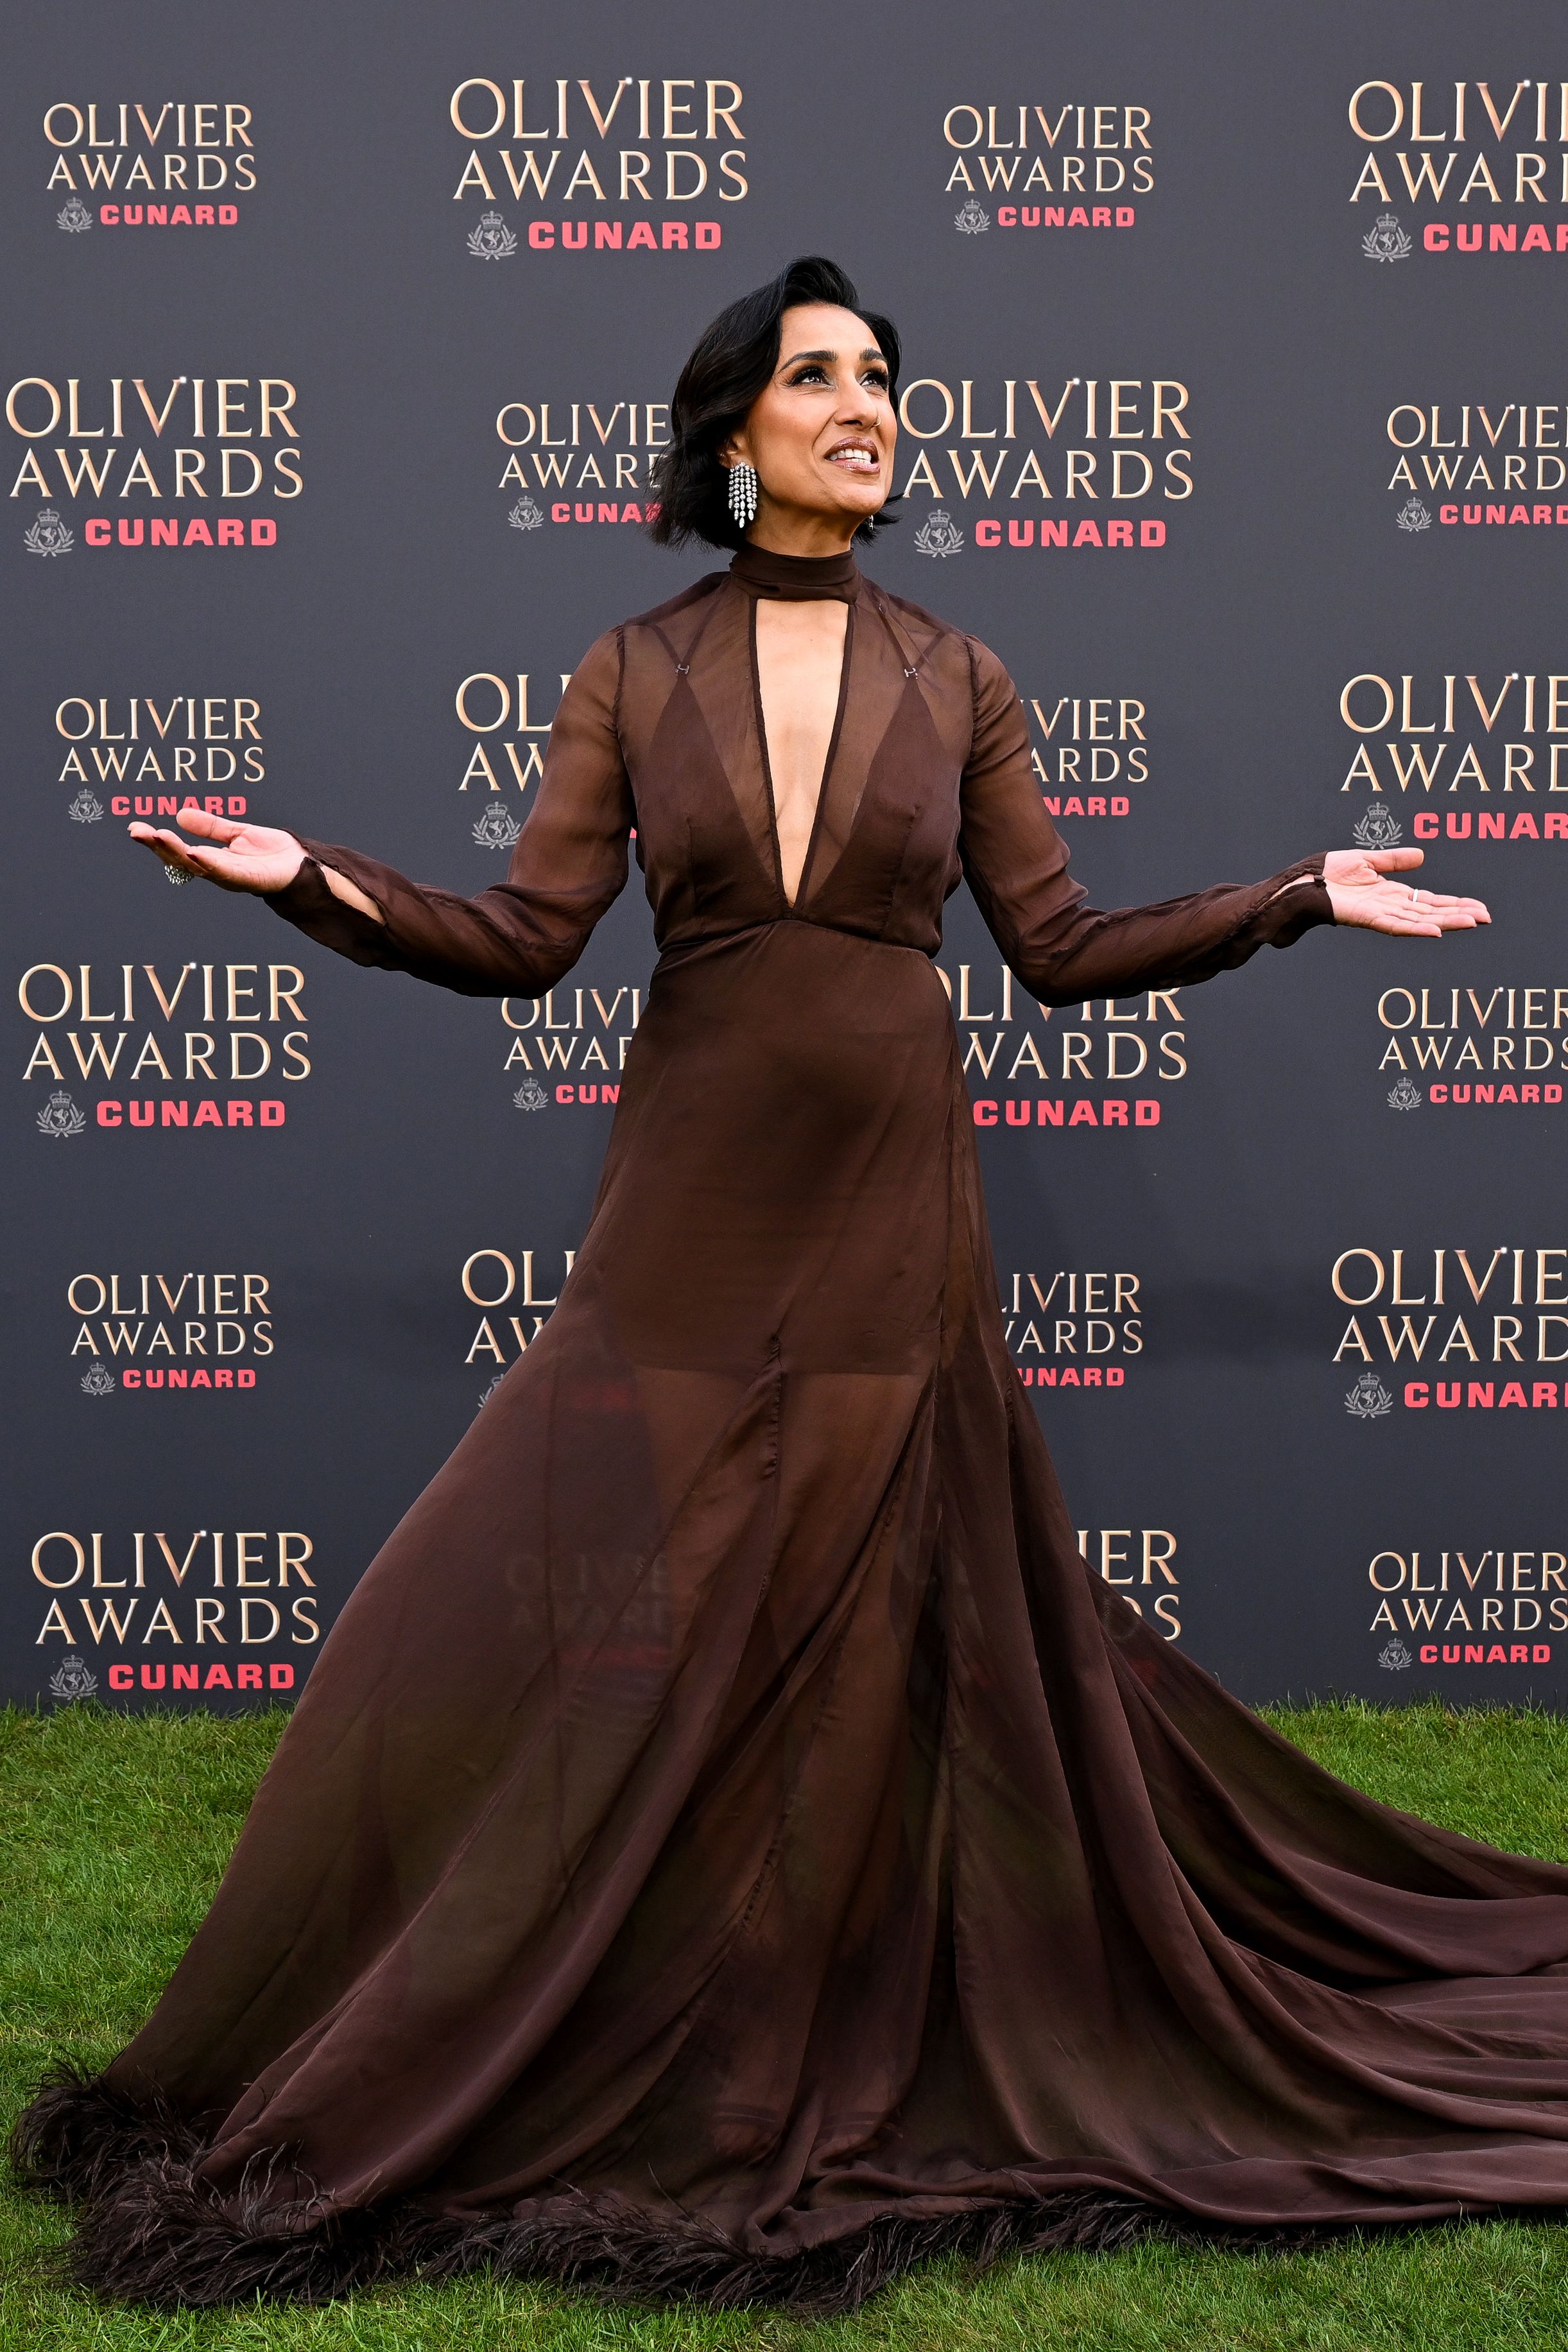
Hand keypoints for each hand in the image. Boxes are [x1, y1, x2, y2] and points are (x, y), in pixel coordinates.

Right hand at [127, 806, 305, 895]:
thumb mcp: (236, 833)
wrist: (304, 864)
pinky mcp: (249, 879)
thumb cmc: (273, 853)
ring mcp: (232, 877)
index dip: (157, 841)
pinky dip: (209, 863)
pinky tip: (194, 852)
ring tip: (158, 836)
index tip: (136, 828)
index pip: (178, 851)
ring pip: (198, 865)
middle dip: (158, 846)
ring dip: (176, 851)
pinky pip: (225, 871)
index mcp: (212, 860)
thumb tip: (180, 815)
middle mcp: (217, 871)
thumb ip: (210, 826)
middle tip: (137, 831)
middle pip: (181, 860)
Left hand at [1321, 847, 1489, 936]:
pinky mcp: (1366, 918)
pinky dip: (1416, 929)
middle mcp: (1389, 906)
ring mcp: (1379, 914)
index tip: (1478, 907)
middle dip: (1459, 915)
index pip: (1430, 901)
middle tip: (1486, 918)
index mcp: (1391, 893)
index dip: (1454, 903)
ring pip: (1419, 921)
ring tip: (1471, 923)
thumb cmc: (1328, 872)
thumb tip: (1422, 855)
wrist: (1302, 881)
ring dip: (1446, 922)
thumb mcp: (1367, 860)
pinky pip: (1396, 926)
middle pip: (1431, 913)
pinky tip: (1435, 931)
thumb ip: (1394, 860)